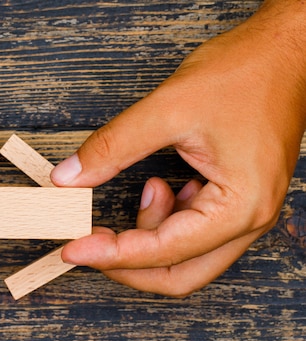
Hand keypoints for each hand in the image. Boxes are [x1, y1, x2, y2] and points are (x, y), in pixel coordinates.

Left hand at [51, 0, 305, 296]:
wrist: (283, 53)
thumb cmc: (245, 74)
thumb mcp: (167, 109)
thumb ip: (113, 148)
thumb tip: (70, 178)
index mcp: (239, 207)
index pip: (163, 251)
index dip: (110, 254)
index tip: (73, 249)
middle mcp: (248, 220)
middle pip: (177, 274)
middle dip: (127, 263)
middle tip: (89, 243)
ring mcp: (244, 213)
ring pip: (184, 257)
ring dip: (148, 237)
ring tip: (145, 187)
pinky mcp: (234, 200)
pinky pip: (192, 231)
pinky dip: (164, 220)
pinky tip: (159, 187)